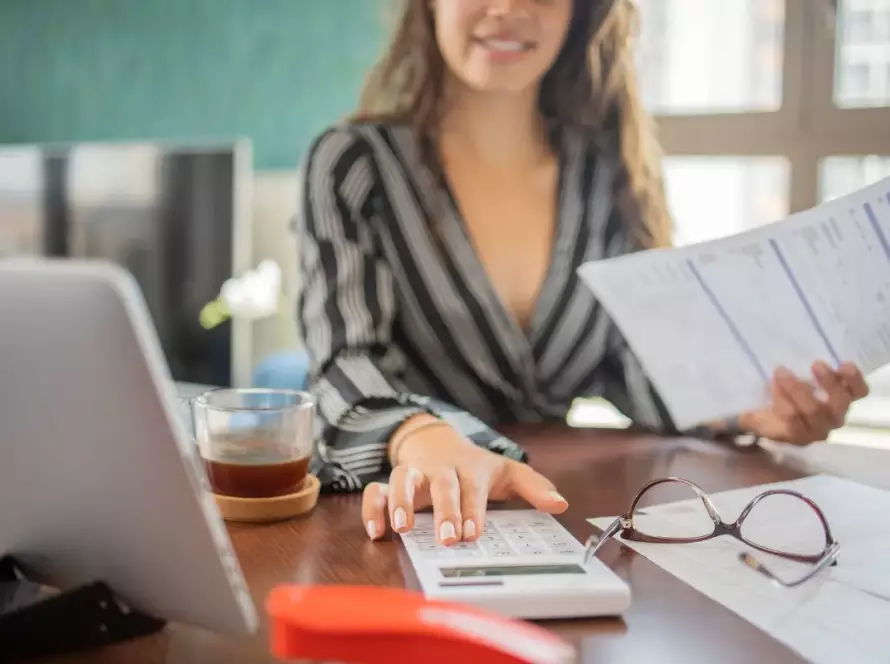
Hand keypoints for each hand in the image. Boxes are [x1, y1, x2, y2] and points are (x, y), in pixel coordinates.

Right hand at [361, 421, 567, 544]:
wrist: (436, 440)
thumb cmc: (474, 465)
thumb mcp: (506, 471)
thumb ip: (534, 486)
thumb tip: (561, 503)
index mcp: (470, 468)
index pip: (472, 487)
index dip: (473, 509)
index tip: (473, 532)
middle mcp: (440, 470)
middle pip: (441, 484)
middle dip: (444, 511)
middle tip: (447, 538)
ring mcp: (414, 474)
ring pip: (402, 478)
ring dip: (401, 502)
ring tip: (402, 529)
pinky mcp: (392, 483)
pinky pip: (376, 490)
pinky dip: (373, 507)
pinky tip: (377, 531)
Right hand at [739, 361, 868, 444]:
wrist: (795, 408)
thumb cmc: (769, 412)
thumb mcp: (749, 416)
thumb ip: (730, 421)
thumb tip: (705, 424)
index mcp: (794, 435)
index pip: (792, 422)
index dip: (783, 401)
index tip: (770, 379)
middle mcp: (820, 428)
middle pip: (815, 412)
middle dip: (798, 390)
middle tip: (781, 370)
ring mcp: (837, 414)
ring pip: (839, 403)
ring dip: (829, 384)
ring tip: (816, 365)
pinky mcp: (849, 398)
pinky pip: (859, 392)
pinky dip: (854, 380)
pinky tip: (844, 365)